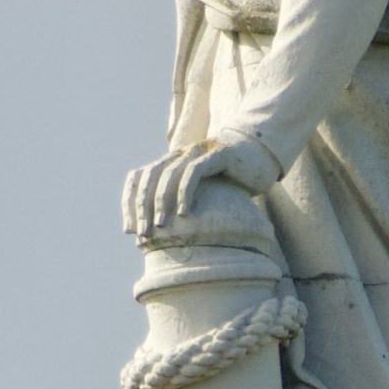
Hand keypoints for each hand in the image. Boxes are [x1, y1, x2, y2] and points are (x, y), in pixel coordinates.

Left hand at [121, 133, 281, 240]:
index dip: (129, 202)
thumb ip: (180, 206)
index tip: (129, 230)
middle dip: (142, 207)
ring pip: (168, 175)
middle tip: (143, 233)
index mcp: (170, 162)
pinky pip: (194, 172)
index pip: (138, 177)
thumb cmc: (229, 183)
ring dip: (161, 202)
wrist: (259, 158)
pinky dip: (185, 192)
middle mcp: (179, 154)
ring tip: (161, 227)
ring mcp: (197, 152)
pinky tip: (185, 213)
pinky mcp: (217, 155)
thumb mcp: (199, 195)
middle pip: (149, 176)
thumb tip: (158, 237)